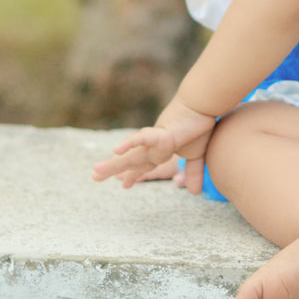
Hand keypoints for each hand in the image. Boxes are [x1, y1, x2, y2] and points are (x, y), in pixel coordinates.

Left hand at [91, 96, 216, 193]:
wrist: (203, 106)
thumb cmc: (200, 126)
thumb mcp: (197, 156)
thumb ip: (193, 173)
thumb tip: (196, 192)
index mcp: (162, 151)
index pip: (143, 166)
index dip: (133, 175)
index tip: (123, 185)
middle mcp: (155, 147)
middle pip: (131, 161)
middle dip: (113, 169)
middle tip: (95, 176)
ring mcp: (155, 141)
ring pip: (131, 155)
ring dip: (114, 164)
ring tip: (96, 171)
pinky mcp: (161, 134)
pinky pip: (143, 138)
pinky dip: (130, 143)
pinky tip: (116, 150)